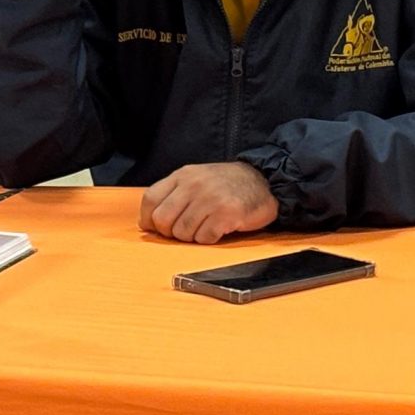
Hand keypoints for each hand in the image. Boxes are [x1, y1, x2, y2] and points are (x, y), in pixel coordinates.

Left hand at [140, 162, 279, 243]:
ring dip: (193, 236)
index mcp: (183, 175)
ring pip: (182, 233)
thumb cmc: (228, 185)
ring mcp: (210, 198)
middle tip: (186, 230)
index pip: (150, 199)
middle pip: (163, 220)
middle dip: (170, 232)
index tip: (158, 227)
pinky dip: (210, 239)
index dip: (149, 219)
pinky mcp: (226, 213)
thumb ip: (174, 194)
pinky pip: (204, 238)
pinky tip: (219, 229)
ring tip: (206, 226)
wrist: (265, 181)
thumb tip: (148, 222)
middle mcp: (194, 184)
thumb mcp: (197, 179)